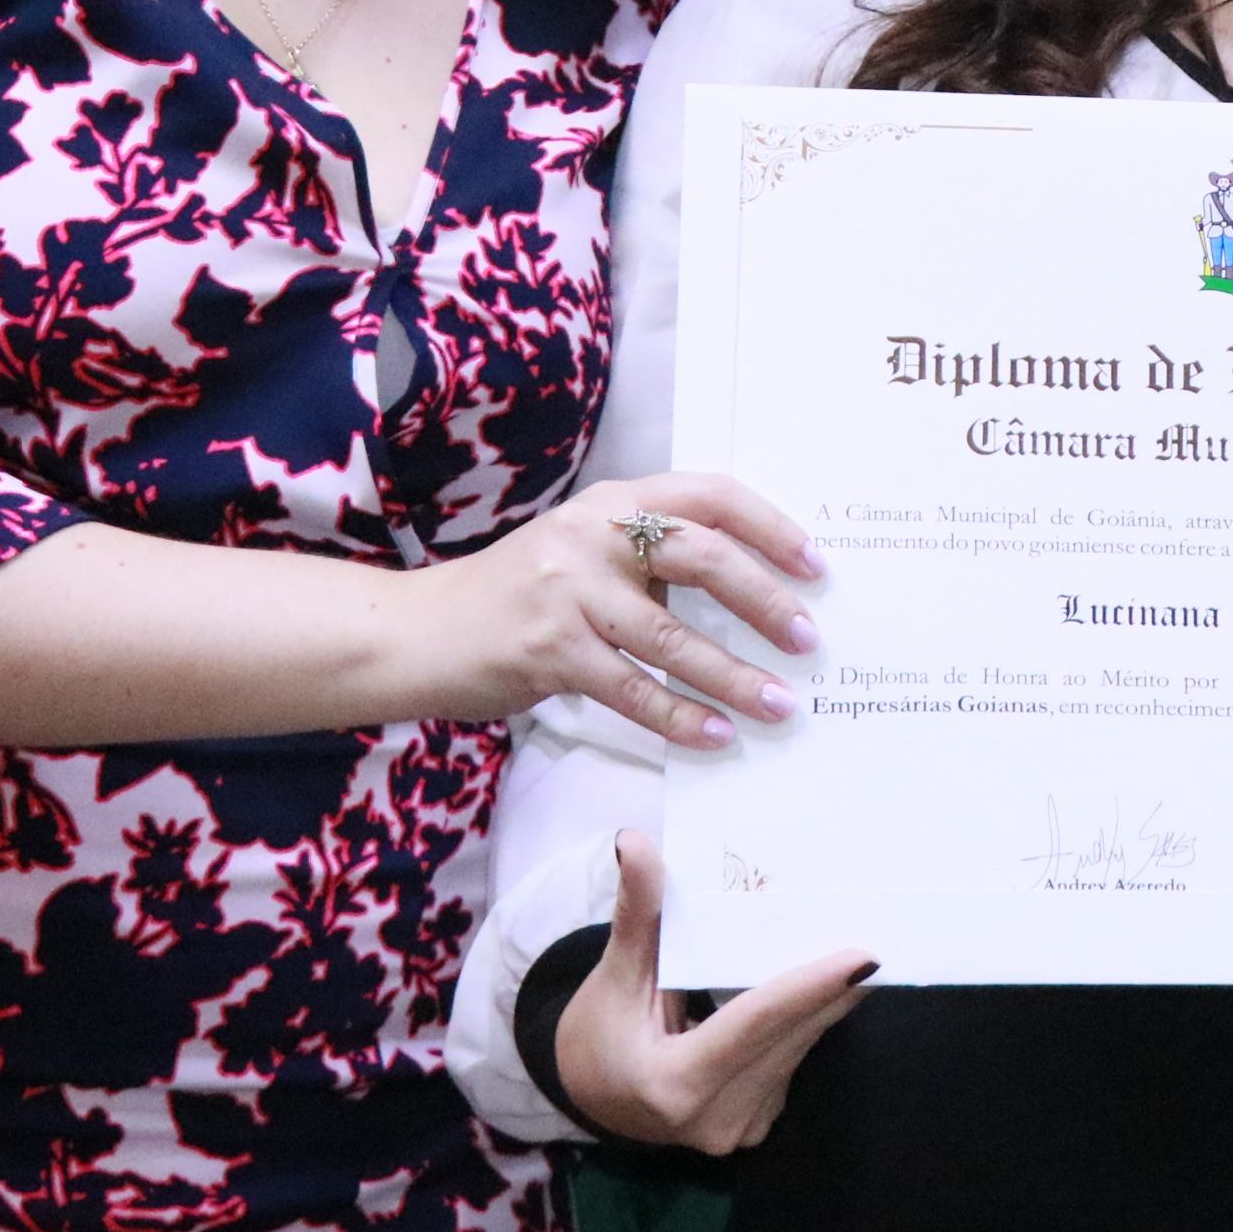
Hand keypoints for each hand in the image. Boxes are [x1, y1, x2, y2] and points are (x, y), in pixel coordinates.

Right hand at [401, 472, 824, 743]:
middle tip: (807, 641)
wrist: (417, 632)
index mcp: (611, 503)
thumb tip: (746, 590)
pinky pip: (634, 689)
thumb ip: (647, 556)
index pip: (709, 495)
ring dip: (735, 676)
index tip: (815, 565)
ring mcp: (569, 593)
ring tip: (781, 705)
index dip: (770, 527)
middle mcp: (592, 536)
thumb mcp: (582, 552)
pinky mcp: (550, 651)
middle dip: (766, 601)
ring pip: (674, 637)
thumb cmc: (515, 596)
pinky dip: (681, 716)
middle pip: (703, 557)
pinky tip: (717, 736)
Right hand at [557, 831, 876, 1150]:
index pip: (755, 1024)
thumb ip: (639, 913)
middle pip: (789, 1035)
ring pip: (799, 1050)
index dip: (808, 987)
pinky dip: (807, 1023)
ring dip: (827, 1002)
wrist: (591, 1098)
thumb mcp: (615, 974)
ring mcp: (740, 1128)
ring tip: (861, 950)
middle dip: (834, 986)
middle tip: (881, 931)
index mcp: (675, 1084)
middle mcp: (716, 1117)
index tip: (864, 958)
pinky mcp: (755, 1124)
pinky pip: (793, 1062)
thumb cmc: (599, 1034)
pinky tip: (826, 987)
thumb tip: (636, 842)